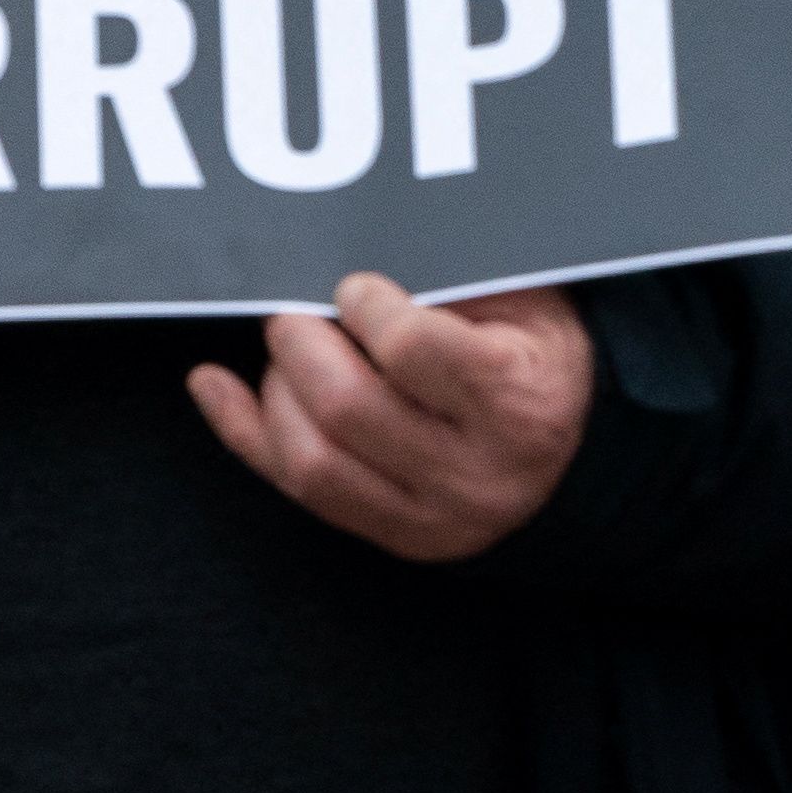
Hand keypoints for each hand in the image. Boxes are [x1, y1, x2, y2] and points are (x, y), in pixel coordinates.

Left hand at [188, 275, 590, 562]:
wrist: (580, 449)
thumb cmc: (534, 350)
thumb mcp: (522, 300)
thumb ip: (447, 278)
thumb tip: (345, 254)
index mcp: (522, 404)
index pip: (411, 349)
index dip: (366, 305)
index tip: (356, 285)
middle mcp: (481, 475)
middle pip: (346, 407)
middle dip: (300, 344)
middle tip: (296, 311)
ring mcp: (437, 520)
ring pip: (311, 462)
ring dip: (276, 391)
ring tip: (289, 350)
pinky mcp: (398, 538)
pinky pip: (297, 490)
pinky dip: (242, 431)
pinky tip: (211, 382)